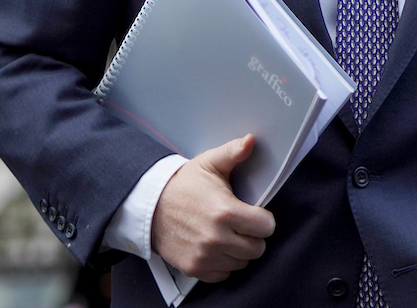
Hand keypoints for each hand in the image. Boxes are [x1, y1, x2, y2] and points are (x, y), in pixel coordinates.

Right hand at [151, 136, 277, 282]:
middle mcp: (216, 237)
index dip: (264, 219)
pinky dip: (223, 263)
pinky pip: (223, 274)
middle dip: (254, 236)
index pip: (266, 227)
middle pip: (257, 248)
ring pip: (242, 263)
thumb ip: (233, 152)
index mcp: (225, 211)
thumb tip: (250, 141)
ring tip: (228, 234)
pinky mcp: (194, 268)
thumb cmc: (182, 186)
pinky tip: (217, 247)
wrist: (150, 206)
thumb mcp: (209, 163)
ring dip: (239, 250)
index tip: (256, 215)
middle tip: (242, 225)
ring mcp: (205, 255)